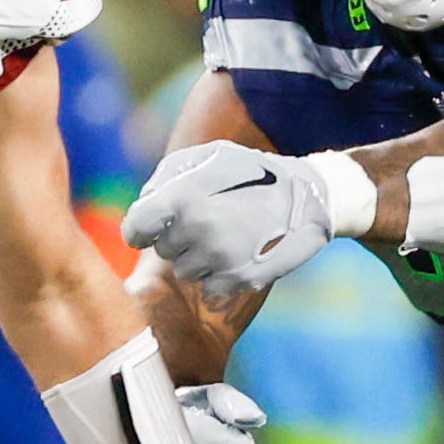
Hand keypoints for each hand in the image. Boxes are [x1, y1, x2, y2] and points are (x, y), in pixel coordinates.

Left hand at [123, 143, 335, 292]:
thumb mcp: (209, 157)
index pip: (135, 228)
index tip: (148, 230)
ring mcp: (218, 257)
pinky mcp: (238, 278)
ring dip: (198, 257)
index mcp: (183, 197)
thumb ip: (168, 178)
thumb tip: (143, 205)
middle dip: (178, 237)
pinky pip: (210, 285)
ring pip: (185, 271)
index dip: (140, 229)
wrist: (308, 196)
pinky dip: (220, 273)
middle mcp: (197, 229)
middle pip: (162, 250)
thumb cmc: (251, 172)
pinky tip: (239, 252)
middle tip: (207, 221)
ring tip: (225, 235)